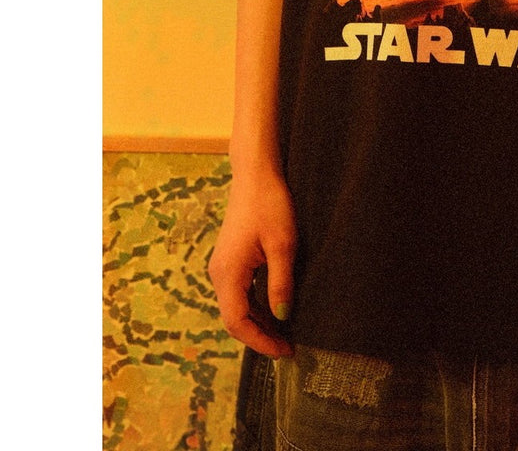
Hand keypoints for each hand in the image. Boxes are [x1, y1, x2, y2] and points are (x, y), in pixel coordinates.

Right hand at [209, 168, 296, 357]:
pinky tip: (276, 308)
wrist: (256, 176)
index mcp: (228, 273)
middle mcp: (219, 274)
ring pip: (237, 306)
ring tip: (286, 332)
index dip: (260, 341)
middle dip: (260, 336)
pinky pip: (240, 293)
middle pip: (234, 319)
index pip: (237, 323)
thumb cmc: (270, 205)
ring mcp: (222, 267)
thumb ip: (280, 282)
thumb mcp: (283, 245)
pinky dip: (256, 306)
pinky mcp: (230, 260)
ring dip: (258, 322)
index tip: (285, 351)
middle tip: (289, 346)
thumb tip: (282, 317)